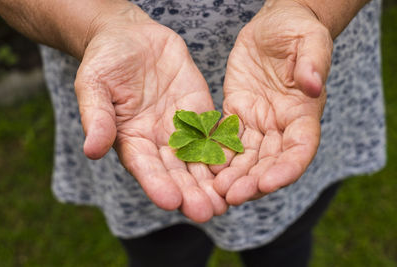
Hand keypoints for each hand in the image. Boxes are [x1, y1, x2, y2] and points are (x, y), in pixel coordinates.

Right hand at [74, 5, 225, 221]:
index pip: (144, 168)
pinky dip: (227, 149)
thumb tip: (92, 150)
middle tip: (207, 212)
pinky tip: (241, 164)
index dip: (156, 184)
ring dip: (212, 181)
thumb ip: (96, 117)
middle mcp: (159, 141)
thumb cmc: (106, 61)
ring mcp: (182, 129)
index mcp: (132, 140)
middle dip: (191, 193)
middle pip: (176, 172)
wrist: (132, 38)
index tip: (170, 202)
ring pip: (199, 160)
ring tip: (227, 200)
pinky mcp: (200, 113)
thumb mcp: (93, 85)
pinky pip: (215, 133)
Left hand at [213, 0, 332, 204]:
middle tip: (232, 196)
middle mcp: (281, 125)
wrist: (271, 29)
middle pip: (269, 161)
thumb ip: (313, 62)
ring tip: (215, 191)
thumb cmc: (295, 30)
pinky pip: (226, 139)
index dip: (286, 169)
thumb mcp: (308, 39)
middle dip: (253, 182)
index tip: (268, 183)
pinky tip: (203, 167)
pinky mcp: (237, 114)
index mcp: (303, 113)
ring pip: (246, 157)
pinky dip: (217, 155)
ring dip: (233, 176)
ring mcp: (258, 122)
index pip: (299, 148)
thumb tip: (313, 86)